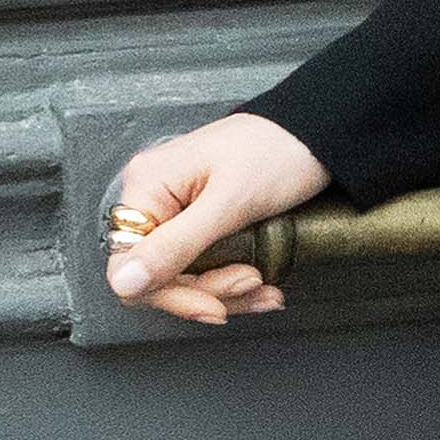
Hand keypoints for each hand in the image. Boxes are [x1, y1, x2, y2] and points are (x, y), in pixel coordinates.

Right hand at [101, 110, 325, 324]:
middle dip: (209, 290)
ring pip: (186, 275)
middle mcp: (154, 197)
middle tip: (252, 282)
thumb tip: (123, 282)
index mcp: (147, 186)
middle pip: (159, 274)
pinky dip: (235, 280)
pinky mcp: (201, 219)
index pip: (129, 264)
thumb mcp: (228, 205)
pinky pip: (205, 263)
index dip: (169, 294)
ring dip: (228, 291)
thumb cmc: (276, 152)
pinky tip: (263, 283)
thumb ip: (174, 246)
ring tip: (265, 287)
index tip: (213, 306)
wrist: (317, 133)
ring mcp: (177, 209)